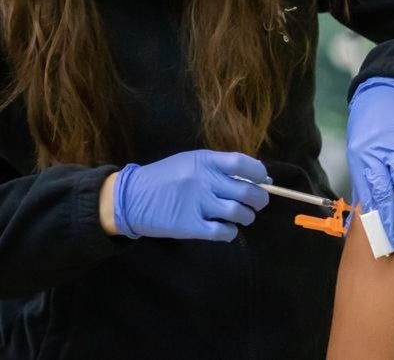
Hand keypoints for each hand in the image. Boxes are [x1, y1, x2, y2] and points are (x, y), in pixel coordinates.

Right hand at [110, 150, 270, 241]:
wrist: (130, 198)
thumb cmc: (165, 178)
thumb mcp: (190, 162)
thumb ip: (220, 168)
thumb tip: (259, 177)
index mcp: (205, 161)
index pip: (243, 164)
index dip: (259, 173)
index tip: (262, 180)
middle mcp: (204, 180)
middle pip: (247, 191)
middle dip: (259, 200)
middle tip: (257, 204)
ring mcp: (198, 204)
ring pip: (239, 213)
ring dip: (246, 217)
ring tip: (241, 217)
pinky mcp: (190, 226)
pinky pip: (223, 232)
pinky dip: (230, 233)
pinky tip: (226, 230)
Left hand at [346, 77, 393, 253]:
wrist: (386, 90)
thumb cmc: (371, 122)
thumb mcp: (360, 148)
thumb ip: (367, 174)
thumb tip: (370, 204)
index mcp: (360, 160)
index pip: (368, 197)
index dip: (375, 220)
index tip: (381, 240)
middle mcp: (376, 157)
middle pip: (385, 195)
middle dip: (393, 223)